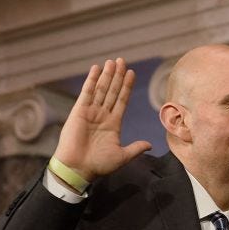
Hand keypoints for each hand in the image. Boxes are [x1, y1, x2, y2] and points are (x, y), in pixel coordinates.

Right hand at [53, 58, 151, 180]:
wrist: (78, 169)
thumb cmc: (99, 165)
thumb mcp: (122, 156)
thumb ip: (135, 148)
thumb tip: (149, 145)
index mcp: (113, 124)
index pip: (122, 101)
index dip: (127, 87)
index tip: (132, 73)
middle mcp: (102, 115)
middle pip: (113, 91)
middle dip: (118, 76)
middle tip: (122, 61)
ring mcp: (91, 112)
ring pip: (102, 89)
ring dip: (107, 75)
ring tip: (113, 61)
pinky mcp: (79, 111)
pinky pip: (87, 92)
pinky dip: (92, 80)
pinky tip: (97, 69)